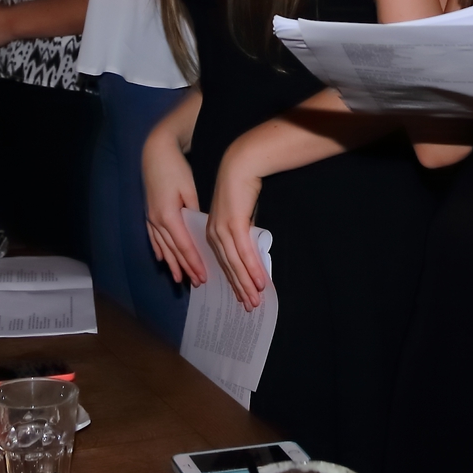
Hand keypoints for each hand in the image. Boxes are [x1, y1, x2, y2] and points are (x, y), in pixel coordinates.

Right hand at [142, 127, 205, 286]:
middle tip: (198, 283)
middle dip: (186, 267)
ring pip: (163, 247)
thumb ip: (194, 212)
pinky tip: (162, 260)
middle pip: (173, 250)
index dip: (194, 263)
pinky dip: (159, 250)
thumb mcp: (190, 190)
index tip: (203, 277)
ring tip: (180, 279)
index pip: (184, 246)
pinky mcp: (149, 212)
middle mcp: (157, 220)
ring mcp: (150, 217)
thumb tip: (201, 229)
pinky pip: (153, 237)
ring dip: (172, 263)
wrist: (156, 151)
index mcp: (169, 216)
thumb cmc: (176, 168)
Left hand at [207, 154, 269, 309]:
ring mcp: (222, 230)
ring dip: (246, 284)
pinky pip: (243, 253)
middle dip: (239, 289)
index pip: (222, 262)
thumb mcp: (242, 216)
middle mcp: (213, 233)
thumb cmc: (243, 189)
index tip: (241, 297)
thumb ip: (244, 234)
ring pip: (235, 264)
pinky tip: (260, 282)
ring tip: (256, 300)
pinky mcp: (234, 225)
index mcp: (212, 232)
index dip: (233, 281)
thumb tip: (251, 253)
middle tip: (249, 306)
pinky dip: (252, 269)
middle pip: (227, 268)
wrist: (241, 165)